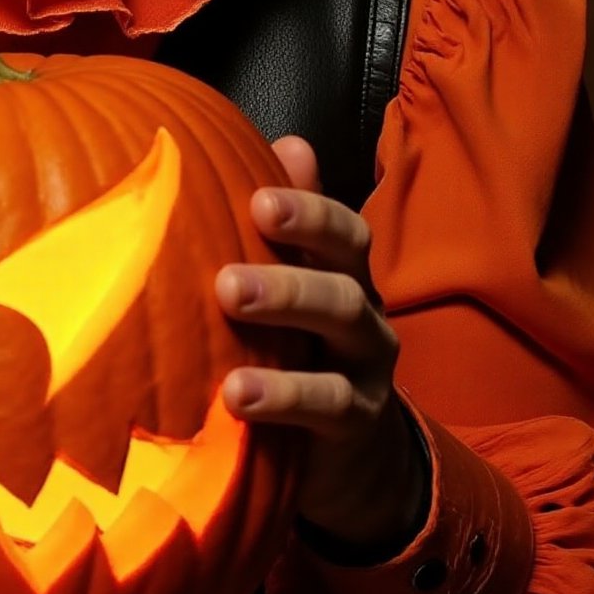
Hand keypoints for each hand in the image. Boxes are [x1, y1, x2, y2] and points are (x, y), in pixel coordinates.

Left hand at [215, 137, 426, 553]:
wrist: (350, 453)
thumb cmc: (303, 347)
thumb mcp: (297, 281)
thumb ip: (290, 219)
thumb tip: (288, 140)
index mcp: (343, 272)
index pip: (341, 232)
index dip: (308, 212)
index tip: (258, 201)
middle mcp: (364, 313)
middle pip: (342, 284)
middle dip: (288, 279)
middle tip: (226, 280)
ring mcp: (367, 370)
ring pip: (342, 339)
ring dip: (287, 333)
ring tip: (231, 330)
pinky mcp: (358, 424)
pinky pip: (330, 407)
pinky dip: (284, 400)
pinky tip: (235, 397)